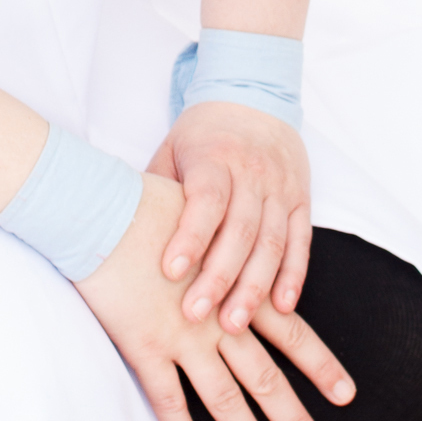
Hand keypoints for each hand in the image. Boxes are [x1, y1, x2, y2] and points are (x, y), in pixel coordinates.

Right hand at [74, 174, 352, 420]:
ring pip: (224, 397)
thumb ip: (229, 248)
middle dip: (293, 417)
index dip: (320, 365)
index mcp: (237, 287)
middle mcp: (218, 318)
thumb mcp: (209, 221)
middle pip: (265, 377)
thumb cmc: (153, 205)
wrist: (105, 209)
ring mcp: (182, 336)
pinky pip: (168, 398)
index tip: (346, 393)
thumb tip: (246, 256)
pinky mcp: (145, 345)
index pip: (291, 333)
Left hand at [146, 100, 310, 331]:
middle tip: (196, 316)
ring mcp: (281, 187)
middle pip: (240, 230)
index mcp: (216, 156)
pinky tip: (280, 306)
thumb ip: (158, 192)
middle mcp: (253, 172)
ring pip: (272, 243)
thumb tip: (118, 233)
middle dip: (218, 278)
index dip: (190, 237)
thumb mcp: (172, 150)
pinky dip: (293, 276)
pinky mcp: (302, 200)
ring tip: (232, 323)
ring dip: (254, 288)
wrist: (254, 97)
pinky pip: (301, 243)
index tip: (169, 271)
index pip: (206, 200)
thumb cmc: (202, 134)